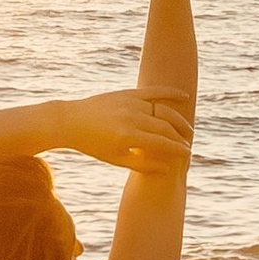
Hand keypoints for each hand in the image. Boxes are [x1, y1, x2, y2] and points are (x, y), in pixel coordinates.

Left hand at [65, 87, 194, 173]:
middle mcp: (131, 117)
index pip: (162, 143)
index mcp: (127, 136)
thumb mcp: (116, 159)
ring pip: (163, 110)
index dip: (177, 149)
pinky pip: (154, 91)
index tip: (187, 154)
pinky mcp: (127, 93)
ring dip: (178, 119)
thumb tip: (167, 168)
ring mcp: (130, 103)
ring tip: (187, 129)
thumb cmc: (93, 145)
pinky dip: (170, 92)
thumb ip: (142, 164)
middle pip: (165, 127)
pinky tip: (185, 97)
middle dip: (179, 137)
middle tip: (188, 144)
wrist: (71, 121)